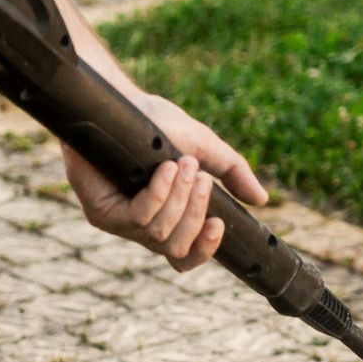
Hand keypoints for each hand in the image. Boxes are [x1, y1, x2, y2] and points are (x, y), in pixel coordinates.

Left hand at [63, 92, 269, 271]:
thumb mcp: (204, 148)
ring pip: (159, 234)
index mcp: (166, 221)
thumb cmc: (156, 125)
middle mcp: (142, 228)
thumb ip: (232, 173)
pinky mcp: (100, 213)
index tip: (218, 224)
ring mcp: (120, 224)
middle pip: (177, 249)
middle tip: (202, 178)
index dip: (204, 250)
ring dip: (179, 199)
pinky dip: (159, 194)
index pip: (185, 258)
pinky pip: (138, 217)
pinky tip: (166, 170)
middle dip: (195, 214)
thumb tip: (262, 199)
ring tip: (185, 165)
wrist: (120, 103)